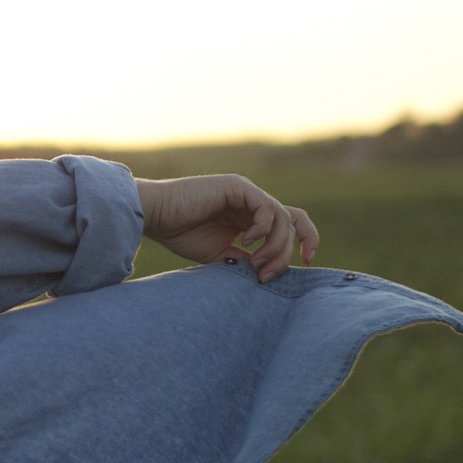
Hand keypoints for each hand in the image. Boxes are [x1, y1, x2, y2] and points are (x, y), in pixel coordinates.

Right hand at [134, 174, 318, 281]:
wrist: (156, 216)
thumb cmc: (180, 234)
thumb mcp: (221, 255)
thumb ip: (246, 260)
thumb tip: (269, 273)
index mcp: (249, 217)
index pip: (289, 225)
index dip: (304, 241)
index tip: (306, 264)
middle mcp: (252, 203)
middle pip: (293, 222)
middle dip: (289, 252)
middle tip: (267, 275)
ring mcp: (246, 193)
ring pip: (283, 218)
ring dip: (275, 246)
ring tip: (255, 264)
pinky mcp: (238, 187)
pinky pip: (267, 207)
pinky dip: (263, 228)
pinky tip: (246, 241)